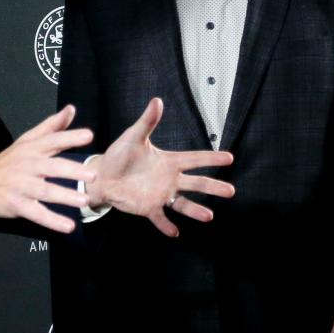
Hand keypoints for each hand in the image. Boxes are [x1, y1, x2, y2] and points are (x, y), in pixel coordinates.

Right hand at [0, 105, 94, 233]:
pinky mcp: (17, 204)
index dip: (70, 137)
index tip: (89, 136)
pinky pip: (37, 213)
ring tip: (84, 201)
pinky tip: (68, 226)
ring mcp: (21, 186)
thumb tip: (71, 110)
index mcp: (32, 149)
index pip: (52, 140)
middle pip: (52, 167)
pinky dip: (52, 221)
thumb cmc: (8, 162)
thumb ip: (51, 126)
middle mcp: (27, 166)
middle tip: (93, 175)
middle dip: (72, 170)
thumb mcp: (26, 141)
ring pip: (45, 191)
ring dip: (65, 196)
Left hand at [87, 98, 234, 237]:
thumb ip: (147, 122)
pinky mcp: (148, 207)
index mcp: (168, 161)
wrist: (102, 175)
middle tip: (231, 191)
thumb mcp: (133, 137)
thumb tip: (157, 100)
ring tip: (208, 217)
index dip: (211, 158)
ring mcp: (160, 194)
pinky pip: (160, 218)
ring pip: (182, 203)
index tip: (229, 157)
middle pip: (196, 183)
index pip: (194, 159)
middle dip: (213, 187)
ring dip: (195, 210)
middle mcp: (169, 179)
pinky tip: (174, 232)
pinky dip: (166, 225)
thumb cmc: (119, 155)